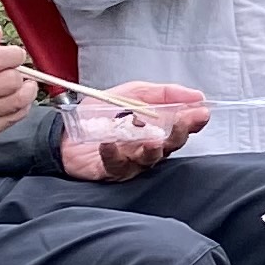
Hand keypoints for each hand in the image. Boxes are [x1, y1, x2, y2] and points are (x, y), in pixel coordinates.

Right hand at [0, 31, 36, 168]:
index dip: (13, 55)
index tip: (14, 55)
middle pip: (9, 81)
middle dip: (19, 73)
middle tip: (16, 71)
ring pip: (15, 102)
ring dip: (25, 91)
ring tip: (22, 85)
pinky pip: (9, 121)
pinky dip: (18, 109)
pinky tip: (13, 101)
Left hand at [62, 80, 208, 181]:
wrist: (62, 130)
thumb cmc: (98, 114)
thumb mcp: (131, 93)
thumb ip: (162, 93)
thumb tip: (196, 95)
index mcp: (156, 128)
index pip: (182, 126)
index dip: (193, 121)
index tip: (201, 112)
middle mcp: (147, 147)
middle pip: (171, 145)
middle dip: (179, 134)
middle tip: (180, 122)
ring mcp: (130, 161)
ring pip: (149, 159)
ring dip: (152, 149)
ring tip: (151, 140)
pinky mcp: (110, 171)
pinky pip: (116, 165)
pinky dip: (113, 153)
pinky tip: (109, 142)